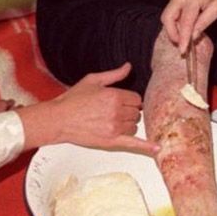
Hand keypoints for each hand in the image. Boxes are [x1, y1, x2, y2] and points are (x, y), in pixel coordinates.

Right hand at [17, 63, 158, 154]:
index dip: (129, 99)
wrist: (59, 119)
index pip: (136, 98)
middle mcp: (117, 111)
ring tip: (111, 121)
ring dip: (128, 123)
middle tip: (113, 111)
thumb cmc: (73, 99)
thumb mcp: (93, 80)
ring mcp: (115, 127)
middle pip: (136, 112)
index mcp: (114, 95)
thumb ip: (114, 74)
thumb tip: (129, 66)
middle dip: (128, 111)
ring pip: (134, 125)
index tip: (121, 101)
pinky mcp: (111, 141)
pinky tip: (158, 149)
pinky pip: (133, 144)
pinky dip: (146, 147)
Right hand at [161, 0, 216, 52]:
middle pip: (167, 18)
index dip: (183, 38)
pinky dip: (175, 20)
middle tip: (182, 43)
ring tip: (186, 34)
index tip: (182, 51)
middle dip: (172, 33)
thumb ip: (204, 22)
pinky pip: (170, 11)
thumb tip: (193, 36)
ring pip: (167, 15)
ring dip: (174, 28)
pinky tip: (186, 23)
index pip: (185, 22)